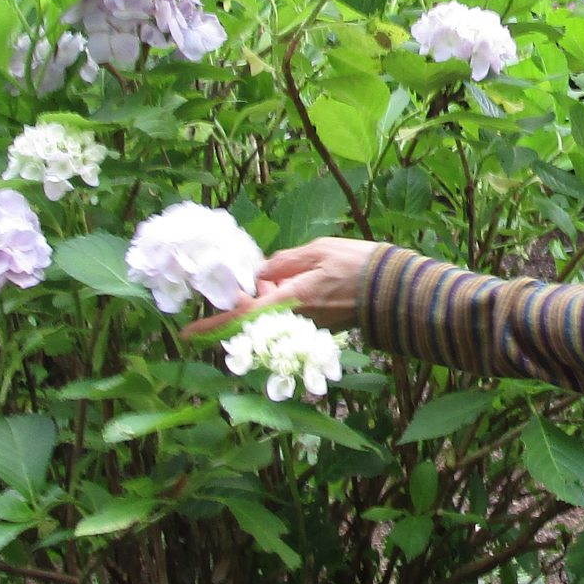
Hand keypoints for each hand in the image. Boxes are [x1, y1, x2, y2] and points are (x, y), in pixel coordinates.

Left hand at [182, 236, 379, 334]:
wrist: (397, 289)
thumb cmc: (359, 264)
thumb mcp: (317, 250)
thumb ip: (283, 262)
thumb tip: (258, 274)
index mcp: (290, 300)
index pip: (241, 317)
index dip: (211, 326)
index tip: (186, 333)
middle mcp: (294, 320)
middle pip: (254, 317)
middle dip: (248, 301)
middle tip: (261, 277)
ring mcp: (307, 327)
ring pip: (272, 316)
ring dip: (270, 299)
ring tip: (289, 274)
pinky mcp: (318, 328)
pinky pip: (289, 317)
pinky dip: (285, 302)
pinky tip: (300, 283)